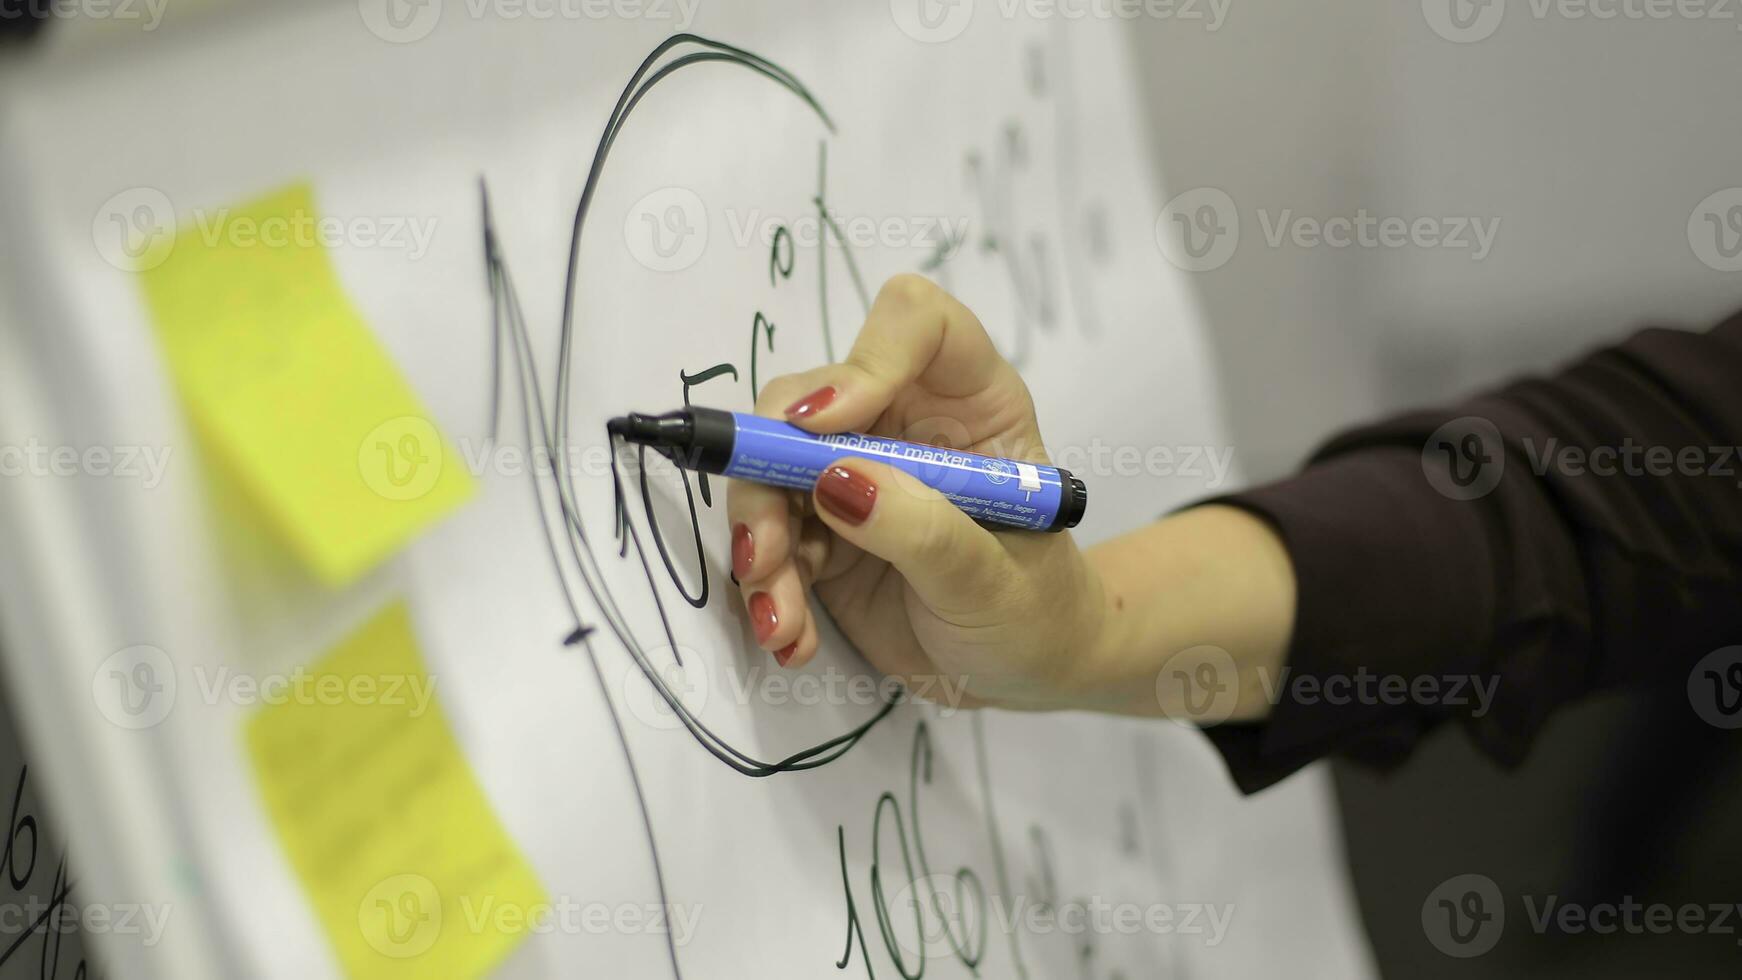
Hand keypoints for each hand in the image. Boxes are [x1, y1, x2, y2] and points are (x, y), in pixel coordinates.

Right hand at [726, 274, 1296, 720]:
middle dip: (770, 475)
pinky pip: (768, 538)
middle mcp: (902, 420)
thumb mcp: (993, 579)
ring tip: (781, 622)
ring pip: (768, 471)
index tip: (824, 426)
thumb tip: (833, 479)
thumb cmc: (1037, 610)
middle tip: (765, 553)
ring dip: (761, 547)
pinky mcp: (820, 529)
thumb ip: (922, 529)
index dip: (865, 359)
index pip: (916, 323)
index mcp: (969, 400)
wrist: (1024, 671)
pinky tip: (792, 639)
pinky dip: (769, 591)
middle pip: (806, 399)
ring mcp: (853, 472)